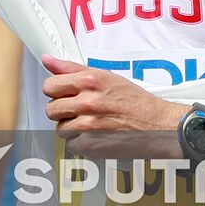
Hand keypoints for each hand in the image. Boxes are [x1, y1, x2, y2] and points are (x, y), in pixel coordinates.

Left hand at [41, 55, 185, 156]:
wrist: (156, 124)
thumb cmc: (134, 100)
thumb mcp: (106, 76)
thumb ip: (72, 68)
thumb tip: (48, 60)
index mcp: (90, 81)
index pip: (50, 85)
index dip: (56, 90)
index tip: (64, 93)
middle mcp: (87, 102)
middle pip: (51, 109)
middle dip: (63, 110)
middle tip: (80, 109)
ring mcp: (87, 125)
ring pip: (59, 128)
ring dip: (71, 127)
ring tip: (90, 122)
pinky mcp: (90, 146)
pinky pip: (70, 144)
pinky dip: (80, 142)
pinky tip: (94, 134)